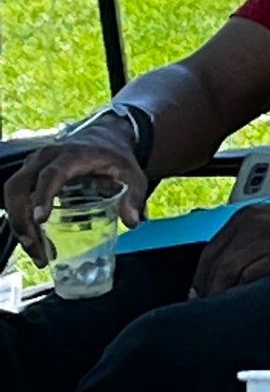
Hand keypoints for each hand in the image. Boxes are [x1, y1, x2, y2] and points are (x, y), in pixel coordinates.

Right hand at [2, 129, 147, 268]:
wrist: (105, 138)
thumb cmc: (116, 158)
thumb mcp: (132, 174)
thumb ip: (134, 196)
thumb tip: (132, 221)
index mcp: (72, 155)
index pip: (51, 174)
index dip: (43, 196)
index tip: (39, 219)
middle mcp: (46, 157)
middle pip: (19, 185)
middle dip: (20, 218)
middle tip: (35, 247)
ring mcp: (34, 165)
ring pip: (12, 193)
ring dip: (18, 224)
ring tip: (37, 253)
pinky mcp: (30, 174)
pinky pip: (16, 198)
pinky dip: (20, 221)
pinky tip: (36, 243)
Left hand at [191, 195, 269, 297]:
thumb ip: (251, 240)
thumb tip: (231, 270)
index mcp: (247, 216)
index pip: (210, 250)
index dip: (200, 276)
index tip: (199, 293)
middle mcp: (251, 223)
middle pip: (213, 262)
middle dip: (206, 288)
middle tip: (205, 306)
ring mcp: (265, 235)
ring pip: (228, 270)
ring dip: (221, 292)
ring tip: (222, 308)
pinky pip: (251, 275)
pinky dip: (243, 290)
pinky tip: (244, 300)